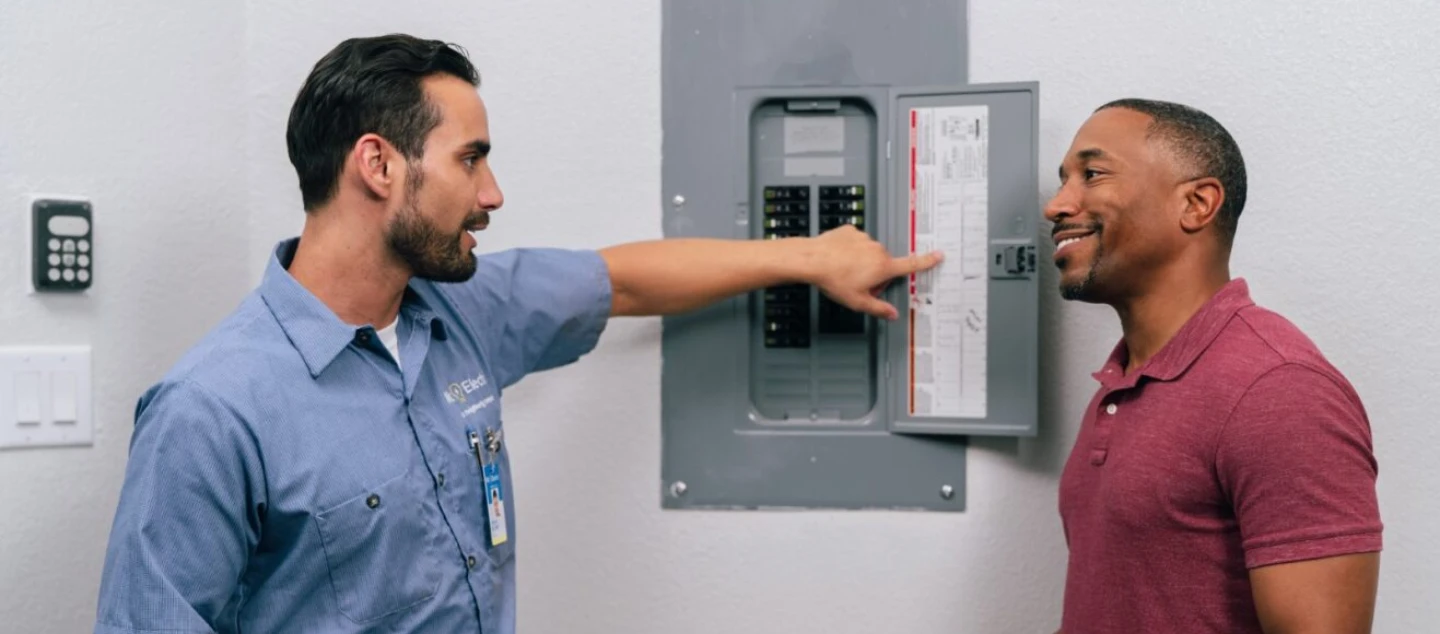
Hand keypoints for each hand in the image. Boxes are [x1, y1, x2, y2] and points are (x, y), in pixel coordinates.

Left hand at [806, 225, 943, 319]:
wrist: (812, 259)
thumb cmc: (834, 279)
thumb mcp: (858, 302)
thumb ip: (879, 308)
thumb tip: (892, 314)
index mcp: (883, 267)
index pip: (912, 265)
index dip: (927, 261)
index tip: (939, 255)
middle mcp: (877, 250)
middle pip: (884, 264)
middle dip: (876, 274)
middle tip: (859, 284)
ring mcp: (864, 238)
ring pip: (869, 253)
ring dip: (862, 261)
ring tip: (844, 271)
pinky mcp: (850, 231)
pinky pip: (855, 242)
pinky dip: (849, 250)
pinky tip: (839, 258)